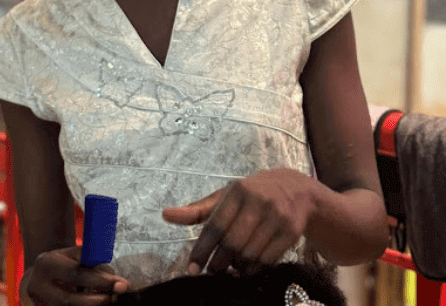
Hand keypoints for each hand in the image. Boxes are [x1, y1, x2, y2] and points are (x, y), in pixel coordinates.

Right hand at [25, 245, 130, 305]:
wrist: (34, 279)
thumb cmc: (59, 264)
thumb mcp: (69, 254)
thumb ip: (89, 260)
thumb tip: (112, 274)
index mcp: (46, 264)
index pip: (75, 274)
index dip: (98, 279)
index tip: (117, 281)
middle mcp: (38, 286)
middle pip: (70, 299)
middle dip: (97, 298)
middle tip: (116, 293)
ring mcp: (39, 303)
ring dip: (92, 305)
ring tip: (109, 298)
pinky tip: (97, 302)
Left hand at [161, 168, 316, 274]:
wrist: (295, 190)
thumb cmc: (251, 194)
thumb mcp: (225, 196)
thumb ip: (197, 210)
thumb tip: (165, 215)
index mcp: (237, 190)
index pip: (215, 225)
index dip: (202, 249)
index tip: (192, 268)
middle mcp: (258, 201)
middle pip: (232, 243)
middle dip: (219, 262)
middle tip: (213, 269)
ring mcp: (277, 216)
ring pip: (249, 254)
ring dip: (236, 266)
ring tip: (231, 265)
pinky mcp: (291, 231)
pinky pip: (267, 260)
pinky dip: (254, 268)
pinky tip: (248, 266)